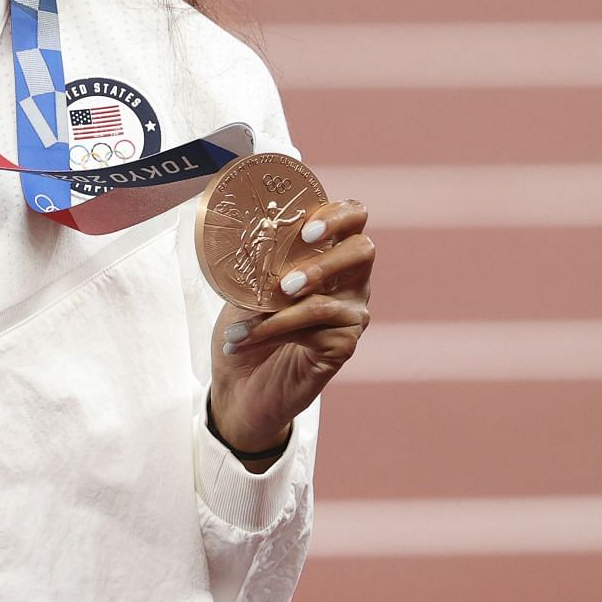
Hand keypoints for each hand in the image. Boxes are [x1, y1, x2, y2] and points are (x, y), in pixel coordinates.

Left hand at [209, 199, 373, 459]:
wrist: (237, 387)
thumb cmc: (244, 328)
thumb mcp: (243, 286)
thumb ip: (256, 261)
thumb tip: (248, 235)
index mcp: (328, 256)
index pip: (354, 219)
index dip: (339, 214)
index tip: (306, 227)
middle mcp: (349, 283)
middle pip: (364, 250)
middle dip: (328, 252)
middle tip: (292, 269)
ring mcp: (350, 317)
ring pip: (328, 298)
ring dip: (280, 305)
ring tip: (247, 314)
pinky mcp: (342, 348)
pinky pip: (313, 331)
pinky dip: (272, 329)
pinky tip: (242, 337)